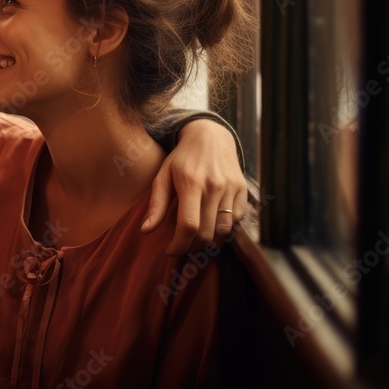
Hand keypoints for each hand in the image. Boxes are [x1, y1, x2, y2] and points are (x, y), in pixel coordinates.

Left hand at [141, 119, 247, 255]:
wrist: (210, 136)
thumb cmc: (181, 158)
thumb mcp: (163, 175)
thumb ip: (157, 204)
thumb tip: (146, 231)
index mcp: (191, 183)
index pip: (188, 225)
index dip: (179, 245)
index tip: (170, 251)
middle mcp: (214, 186)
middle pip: (206, 233)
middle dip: (192, 247)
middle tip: (181, 246)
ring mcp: (231, 188)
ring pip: (223, 231)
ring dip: (209, 241)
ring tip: (195, 238)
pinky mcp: (243, 190)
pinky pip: (236, 220)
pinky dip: (224, 228)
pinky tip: (211, 222)